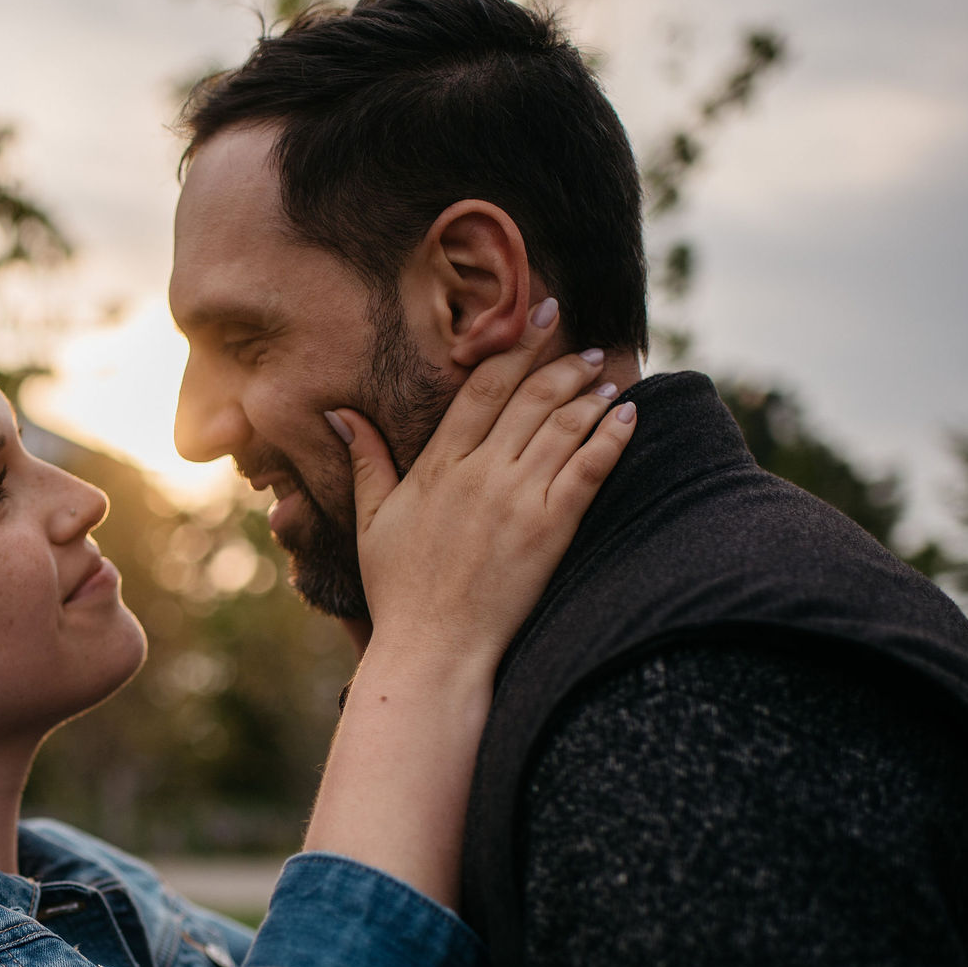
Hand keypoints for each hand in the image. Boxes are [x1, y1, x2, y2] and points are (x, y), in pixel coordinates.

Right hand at [326, 301, 636, 674]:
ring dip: (591, 392)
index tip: (539, 317)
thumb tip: (340, 414)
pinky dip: (612, 436)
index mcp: (437, 466)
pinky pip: (590, 468)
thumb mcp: (373, 521)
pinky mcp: (550, 529)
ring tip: (608, 373)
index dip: (515, 347)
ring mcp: (517, 499)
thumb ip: (367, 461)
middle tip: (585, 341)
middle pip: (530, 397)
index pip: (482, 389)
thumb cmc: (400, 590)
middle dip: (561, 361)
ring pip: (564, 425)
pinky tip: (628, 415)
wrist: (433, 649)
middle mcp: (479, 473)